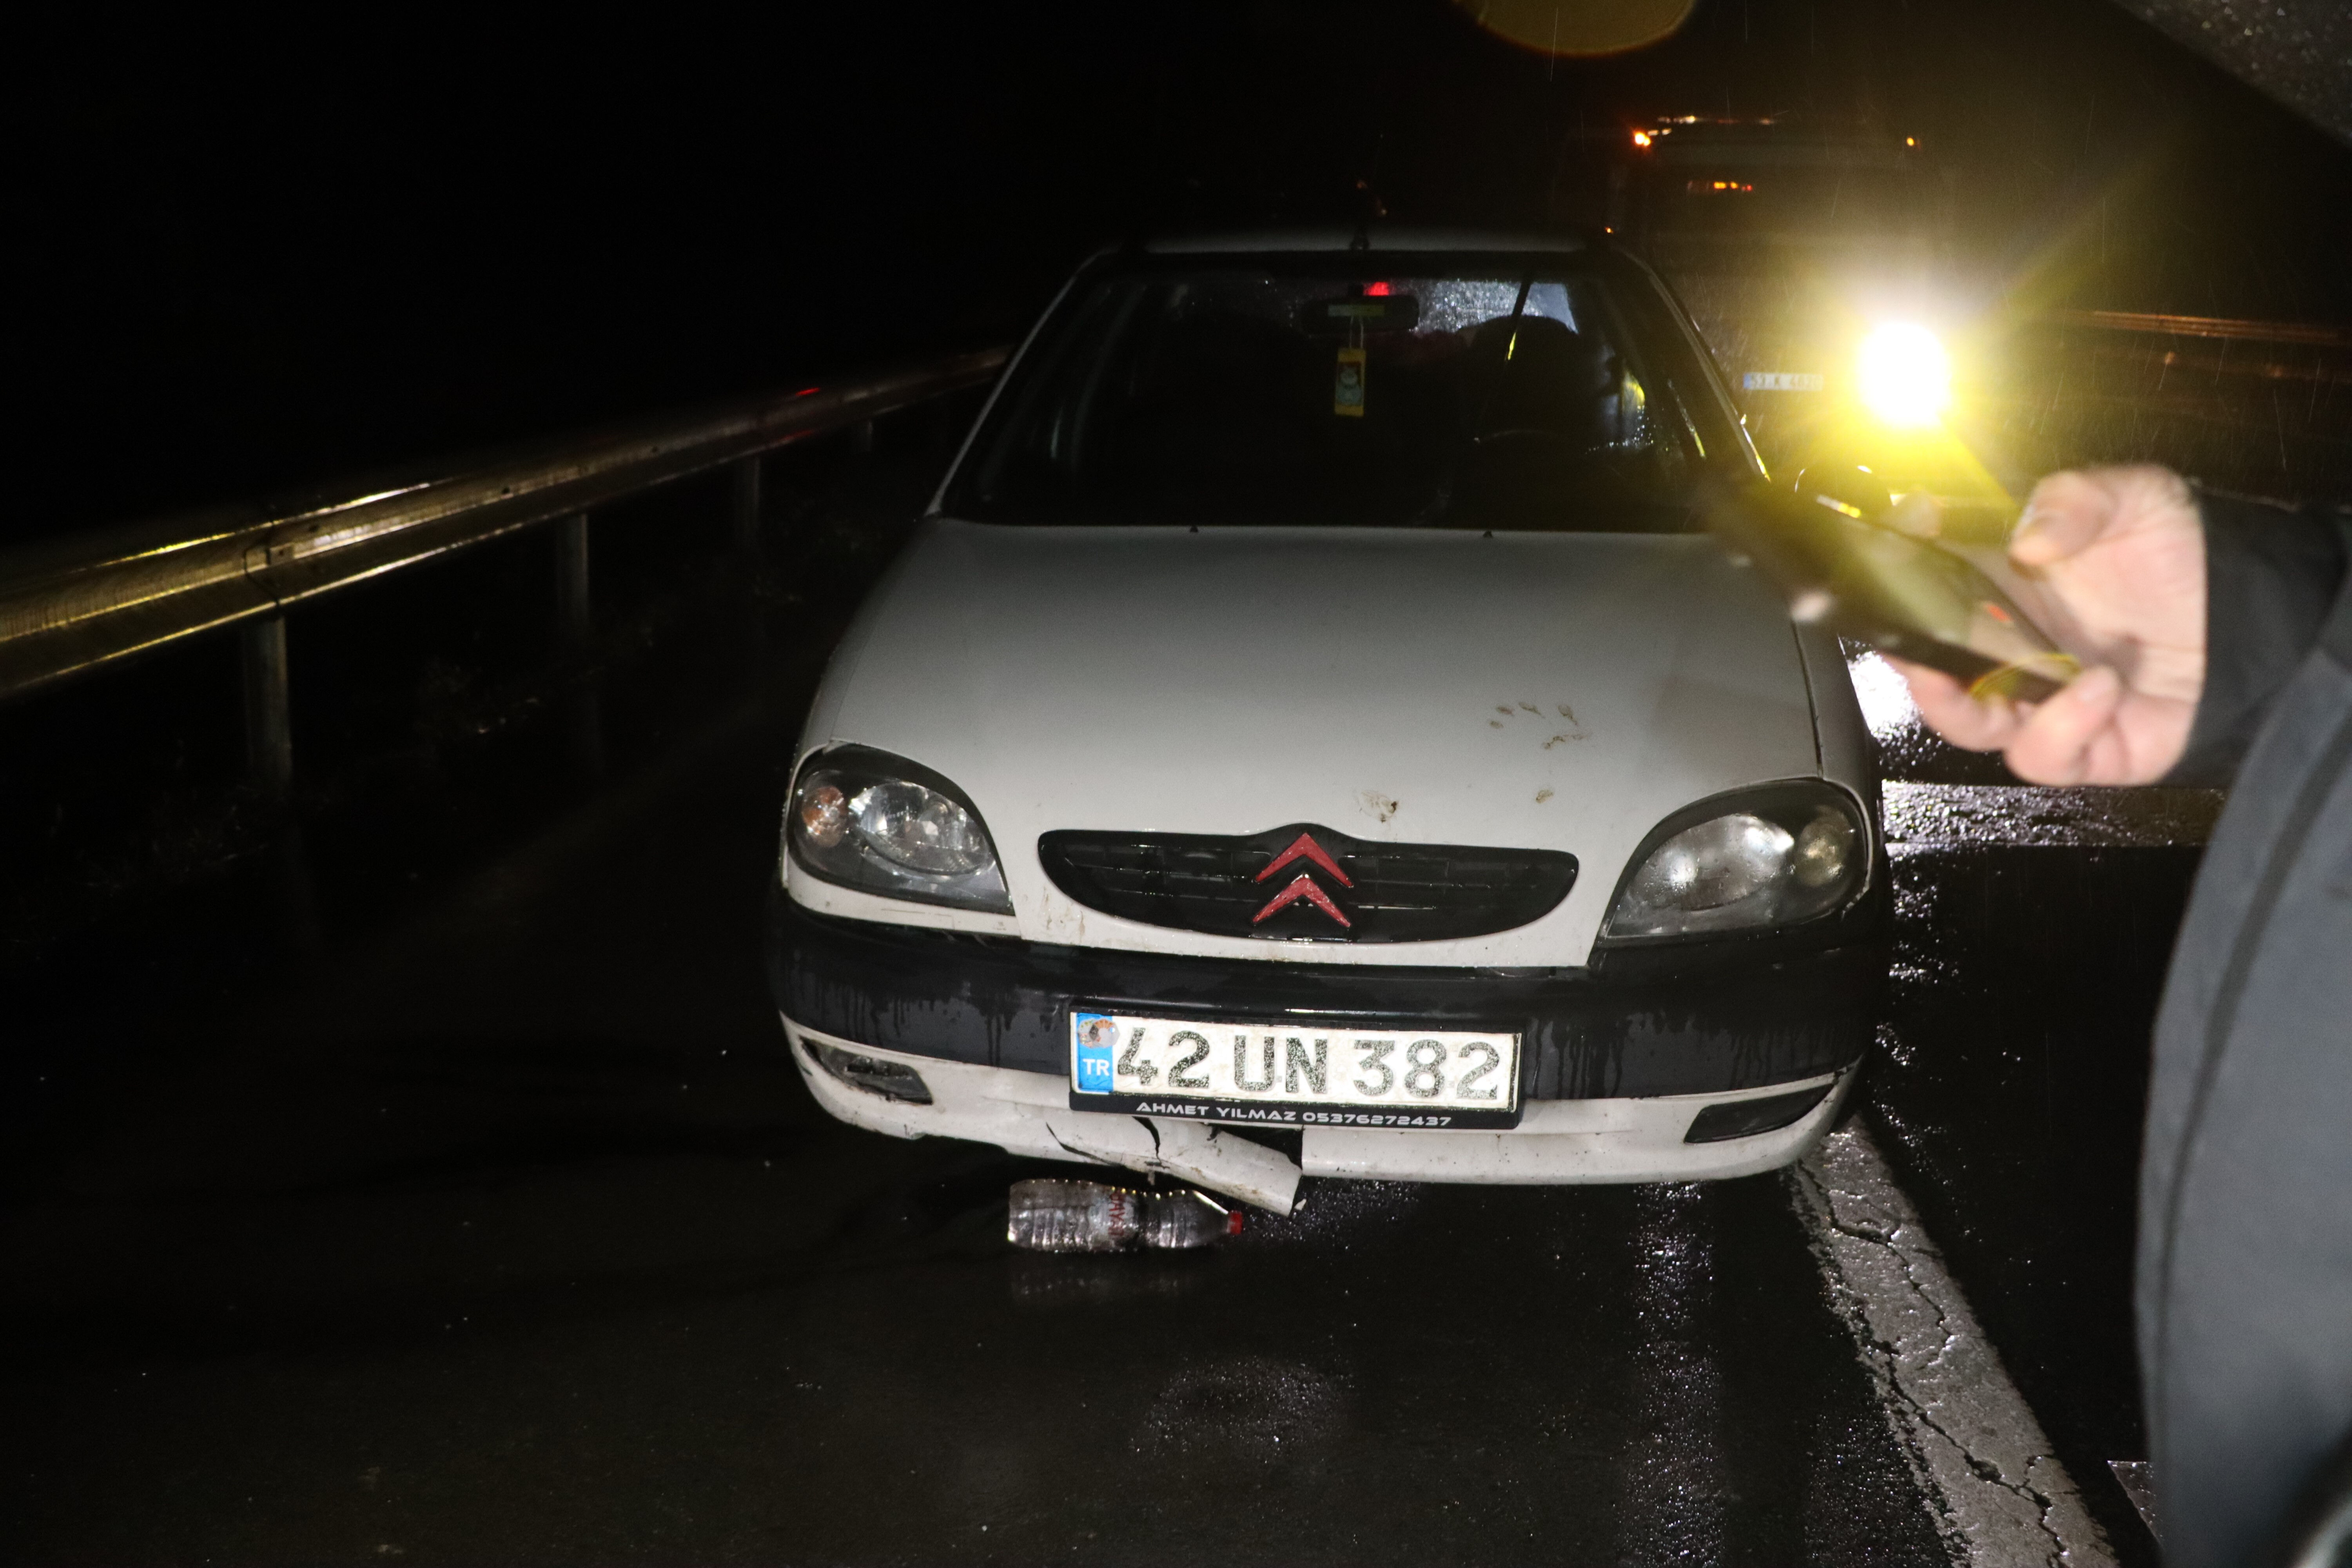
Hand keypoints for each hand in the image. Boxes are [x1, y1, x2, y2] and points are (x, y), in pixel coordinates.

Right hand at [1888, 465, 2205, 784]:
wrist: (2256, 609)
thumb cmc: (2187, 555)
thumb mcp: (2134, 498)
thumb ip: (2077, 499)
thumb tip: (2029, 539)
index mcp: (2004, 587)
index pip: (1928, 585)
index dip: (1901, 571)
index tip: (1904, 539)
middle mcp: (2013, 648)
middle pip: (1928, 668)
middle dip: (1905, 658)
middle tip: (1905, 639)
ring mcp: (2046, 701)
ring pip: (1969, 725)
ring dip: (1957, 704)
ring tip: (1982, 675)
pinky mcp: (2090, 748)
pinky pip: (2046, 757)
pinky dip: (2060, 728)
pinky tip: (2097, 686)